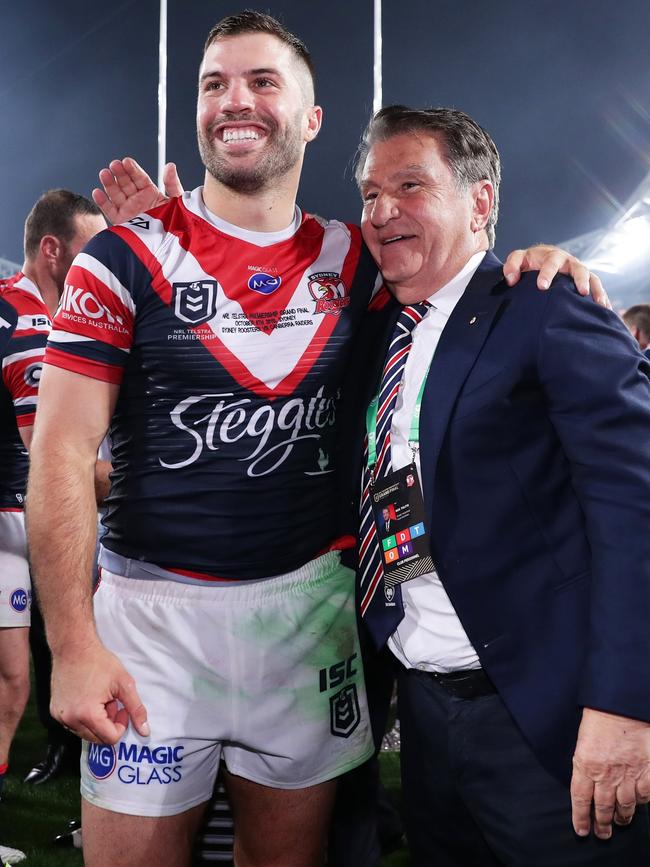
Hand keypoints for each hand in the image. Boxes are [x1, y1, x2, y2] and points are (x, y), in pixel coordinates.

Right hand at [51, 640, 149, 743]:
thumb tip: (144, 732)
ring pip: (85, 733)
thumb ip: (136, 709)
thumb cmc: (98, 662)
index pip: (110, 738)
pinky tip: (88, 698)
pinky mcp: (54, 712)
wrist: (73, 647)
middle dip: (108, 723)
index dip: (121, 724)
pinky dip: (84, 718)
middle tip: (111, 702)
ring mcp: (60, 717)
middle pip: (97, 739)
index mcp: (88, 715)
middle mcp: (70, 720)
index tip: (121, 707)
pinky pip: (73, 725)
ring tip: (99, 698)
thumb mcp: (124, 684)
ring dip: (96, 722)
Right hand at [91, 157, 182, 224]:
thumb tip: (170, 166)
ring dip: (109, 183)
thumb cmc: (176, 224)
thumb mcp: (177, 202)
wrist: (168, 247)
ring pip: (115, 194)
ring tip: (105, 174)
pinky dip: (102, 202)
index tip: (127, 162)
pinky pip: (109, 211)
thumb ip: (173, 184)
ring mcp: (128, 210)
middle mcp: (138, 200)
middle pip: (125, 183)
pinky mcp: (121, 222)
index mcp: (150, 193)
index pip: (139, 178)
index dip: (133, 169)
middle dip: (119, 173)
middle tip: (115, 165)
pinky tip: (98, 192)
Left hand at [503, 244, 609, 307]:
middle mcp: (568, 262)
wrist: (542, 259)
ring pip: (590, 277)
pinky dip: (601, 297)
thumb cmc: (530, 262)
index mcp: (551, 256)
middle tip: (581, 291)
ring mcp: (578, 271)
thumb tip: (511, 279)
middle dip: (579, 279)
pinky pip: (596, 286)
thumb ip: (512, 265)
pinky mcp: (586, 280)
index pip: (550, 263)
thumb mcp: (519, 259)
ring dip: (595, 288)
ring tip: (596, 301)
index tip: (542, 286)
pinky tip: (604, 309)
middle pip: (577, 268)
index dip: (547, 273)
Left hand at [571, 708, 649, 838]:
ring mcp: (628, 774)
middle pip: (603, 806)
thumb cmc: (599, 717)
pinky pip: (644, 794)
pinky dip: (641, 802)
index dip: (581, 818)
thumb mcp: (583, 741)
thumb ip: (584, 763)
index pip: (580, 800)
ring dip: (622, 816)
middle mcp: (606, 774)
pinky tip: (637, 804)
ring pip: (625, 804)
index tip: (582, 831)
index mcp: (585, 765)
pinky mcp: (647, 771)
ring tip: (619, 822)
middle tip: (602, 834)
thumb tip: (586, 781)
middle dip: (602, 823)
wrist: (622, 705)